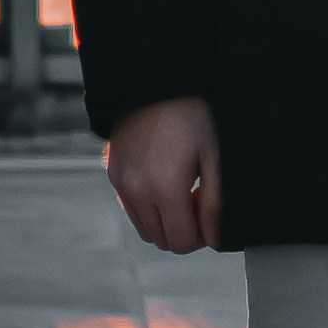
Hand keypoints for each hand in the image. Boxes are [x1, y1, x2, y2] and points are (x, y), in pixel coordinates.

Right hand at [107, 94, 223, 251]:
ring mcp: (121, 186)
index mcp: (165, 190)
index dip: (201, 236)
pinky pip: (132, 211)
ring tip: (179, 190)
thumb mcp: (211, 158)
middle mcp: (138, 193)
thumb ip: (213, 203)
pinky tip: (162, 182)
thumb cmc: (189, 118)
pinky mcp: (113, 177)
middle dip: (183, 230)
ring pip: (146, 231)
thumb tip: (213, 239)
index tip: (207, 210)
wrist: (153, 85)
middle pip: (163, 241)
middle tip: (196, 198)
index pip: (182, 242)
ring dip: (165, 222)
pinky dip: (149, 209)